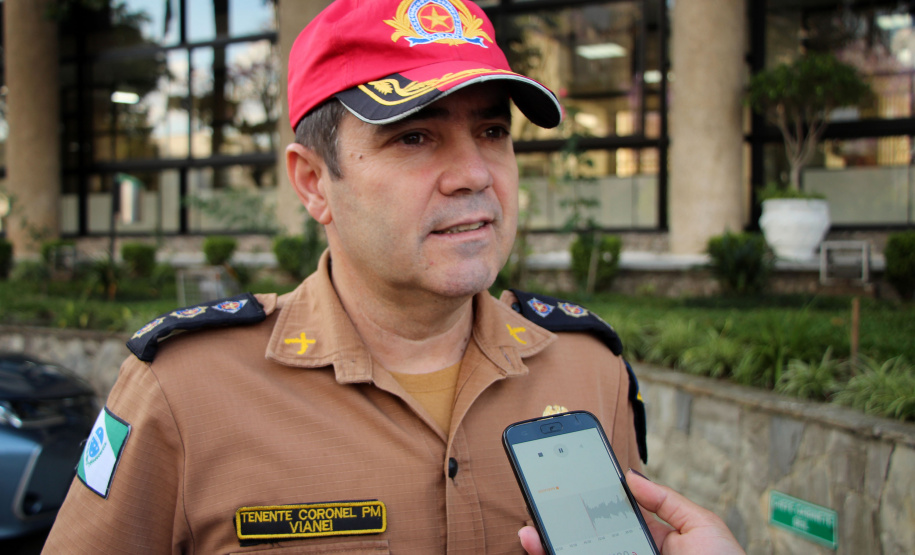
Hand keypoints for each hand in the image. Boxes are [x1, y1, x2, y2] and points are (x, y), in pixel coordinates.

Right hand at [518, 469, 744, 554]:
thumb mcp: (702, 527)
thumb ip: (665, 500)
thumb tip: (630, 476)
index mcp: (651, 545)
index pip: (610, 523)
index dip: (586, 506)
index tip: (566, 488)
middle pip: (585, 542)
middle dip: (558, 526)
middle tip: (538, 508)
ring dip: (548, 547)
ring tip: (530, 533)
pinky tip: (544, 548)